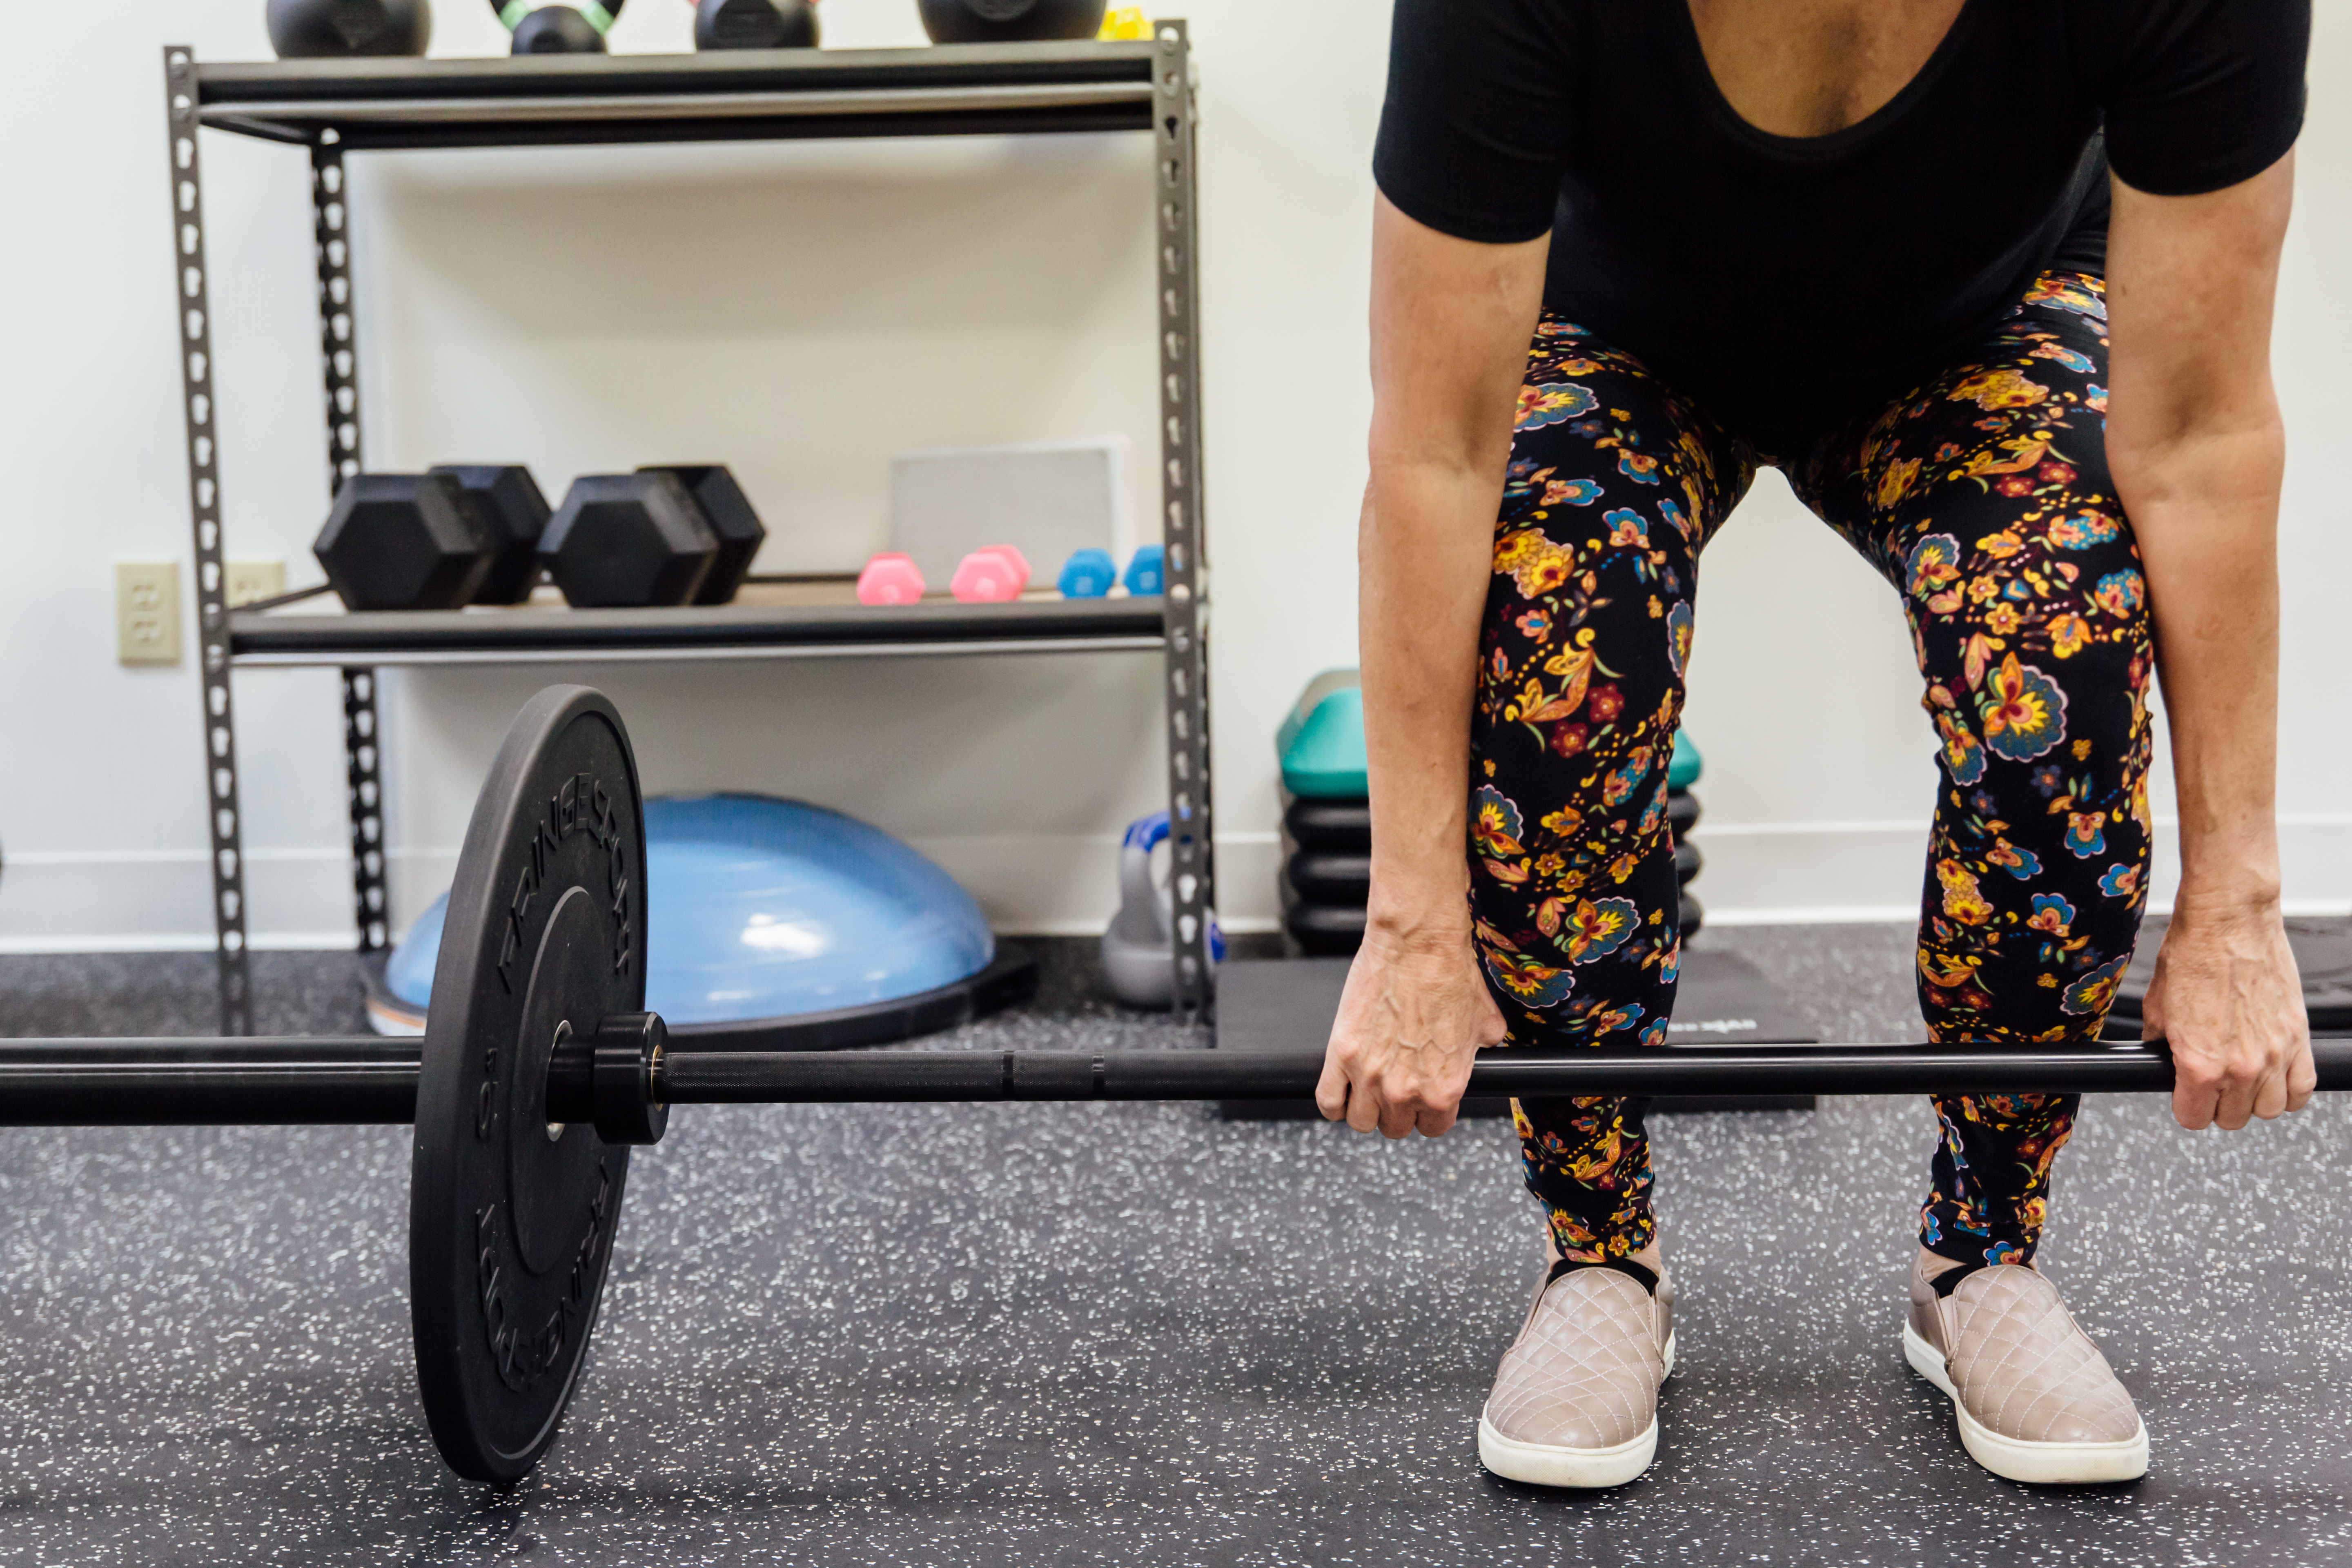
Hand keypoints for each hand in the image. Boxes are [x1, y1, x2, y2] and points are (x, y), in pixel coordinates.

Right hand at [1317, 922, 1507, 1138]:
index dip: (1426, 1112)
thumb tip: (1477, 1053)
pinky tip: (1342, 1087)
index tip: (1420, 1097)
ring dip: (1364, 1107)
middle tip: (1395, 1083)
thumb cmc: (1450, 975)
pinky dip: (1334, 1101)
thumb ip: (1479, 1052)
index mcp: (1444, 1088)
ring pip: (1360, 1120)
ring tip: (1368, 1086)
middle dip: (1395, 1109)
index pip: (1432, 1127)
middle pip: (1393, 1127)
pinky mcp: (1341, 1055)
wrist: (1418, 944)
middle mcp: (1406, 1090)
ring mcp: (1370, 1075)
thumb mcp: (1485, 1023)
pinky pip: (1328, 1101)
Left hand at [2141, 900, 2312, 1130]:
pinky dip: (2290, 1089)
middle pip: (2233, 1118)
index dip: (2186, 1107)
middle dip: (2218, 1104)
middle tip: (2211, 1083)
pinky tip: (2274, 1076)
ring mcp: (2275, 1054)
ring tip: (2241, 1078)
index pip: (2194, 1118)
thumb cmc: (2192, 954)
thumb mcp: (2156, 1007)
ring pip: (2270, 1109)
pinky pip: (2303, 1087)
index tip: (2185, 1095)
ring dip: (2254, 1099)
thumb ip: (2161, 1043)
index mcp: (2199, 1064)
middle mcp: (2241, 1066)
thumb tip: (2162, 1057)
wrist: (2228, 922)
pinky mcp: (2299, 1037)